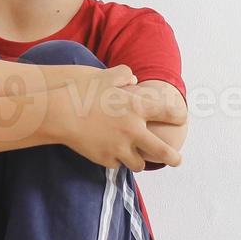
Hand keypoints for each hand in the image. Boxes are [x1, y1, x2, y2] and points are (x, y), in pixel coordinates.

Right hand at [47, 82, 182, 171]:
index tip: (181, 119)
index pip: (169, 113)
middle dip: (173, 158)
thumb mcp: (104, 76)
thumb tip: (132, 80)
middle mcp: (133, 130)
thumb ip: (123, 75)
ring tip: (138, 159)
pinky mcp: (104, 158)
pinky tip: (112, 155)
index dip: (179, 116)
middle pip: (162, 151)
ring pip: (138, 164)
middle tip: (176, 160)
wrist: (59, 114)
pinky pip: (116, 164)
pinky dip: (116, 161)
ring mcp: (119, 147)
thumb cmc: (82, 92)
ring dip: (139, 161)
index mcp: (137, 108)